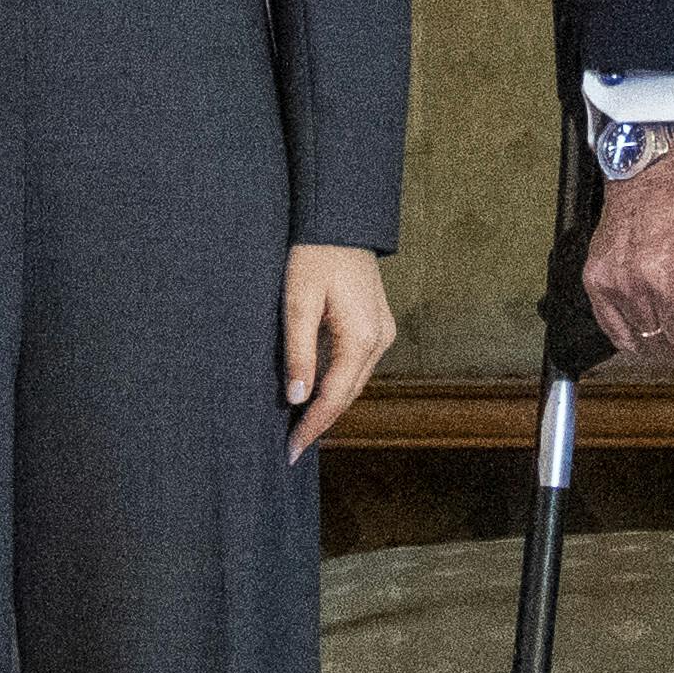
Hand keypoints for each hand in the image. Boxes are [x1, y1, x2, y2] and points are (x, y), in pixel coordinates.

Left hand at [283, 244, 394, 457]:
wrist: (340, 221)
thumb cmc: (314, 256)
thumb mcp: (297, 303)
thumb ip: (298, 353)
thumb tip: (297, 399)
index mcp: (361, 337)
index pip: (334, 396)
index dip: (312, 426)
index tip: (290, 451)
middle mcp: (380, 340)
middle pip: (348, 394)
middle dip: (321, 422)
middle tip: (293, 448)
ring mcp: (383, 332)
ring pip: (355, 382)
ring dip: (330, 405)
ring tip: (301, 427)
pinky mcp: (378, 325)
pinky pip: (357, 365)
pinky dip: (338, 383)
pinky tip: (318, 393)